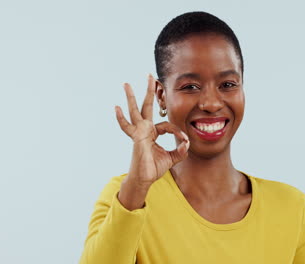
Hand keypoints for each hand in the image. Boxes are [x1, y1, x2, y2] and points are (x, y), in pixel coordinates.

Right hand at [115, 74, 189, 188]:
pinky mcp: (136, 138)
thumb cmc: (154, 168)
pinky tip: (116, 107)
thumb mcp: (172, 158)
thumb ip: (181, 151)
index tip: (185, 141)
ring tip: (126, 84)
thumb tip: (187, 143)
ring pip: (135, 111)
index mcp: (153, 133)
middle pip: (147, 106)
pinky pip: (128, 127)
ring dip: (131, 97)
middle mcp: (145, 130)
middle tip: (149, 75)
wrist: (144, 179)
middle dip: (149, 91)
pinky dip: (121, 118)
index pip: (168, 125)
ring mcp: (139, 133)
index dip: (178, 132)